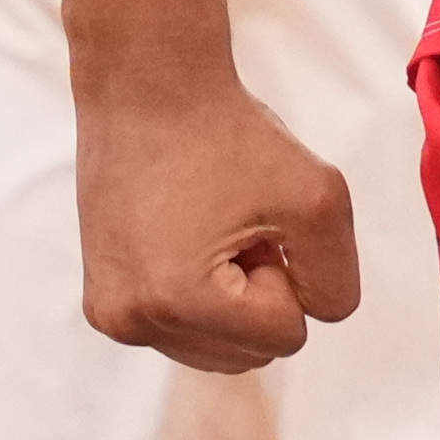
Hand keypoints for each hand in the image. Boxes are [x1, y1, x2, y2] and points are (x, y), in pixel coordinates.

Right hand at [76, 73, 360, 373]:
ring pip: (219, 348)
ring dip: (233, 296)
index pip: (286, 336)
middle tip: (239, 222)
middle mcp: (131, 322)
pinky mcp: (103, 300)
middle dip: (261, 292)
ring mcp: (111, 315)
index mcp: (176, 302)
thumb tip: (318, 316)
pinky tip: (189, 234)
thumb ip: (336, 277)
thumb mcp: (318, 198)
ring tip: (213, 228)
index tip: (261, 220)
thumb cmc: (226, 132)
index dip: (290, 271)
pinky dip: (202, 294)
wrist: (147, 85)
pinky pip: (183, 329)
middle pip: (251, 354)